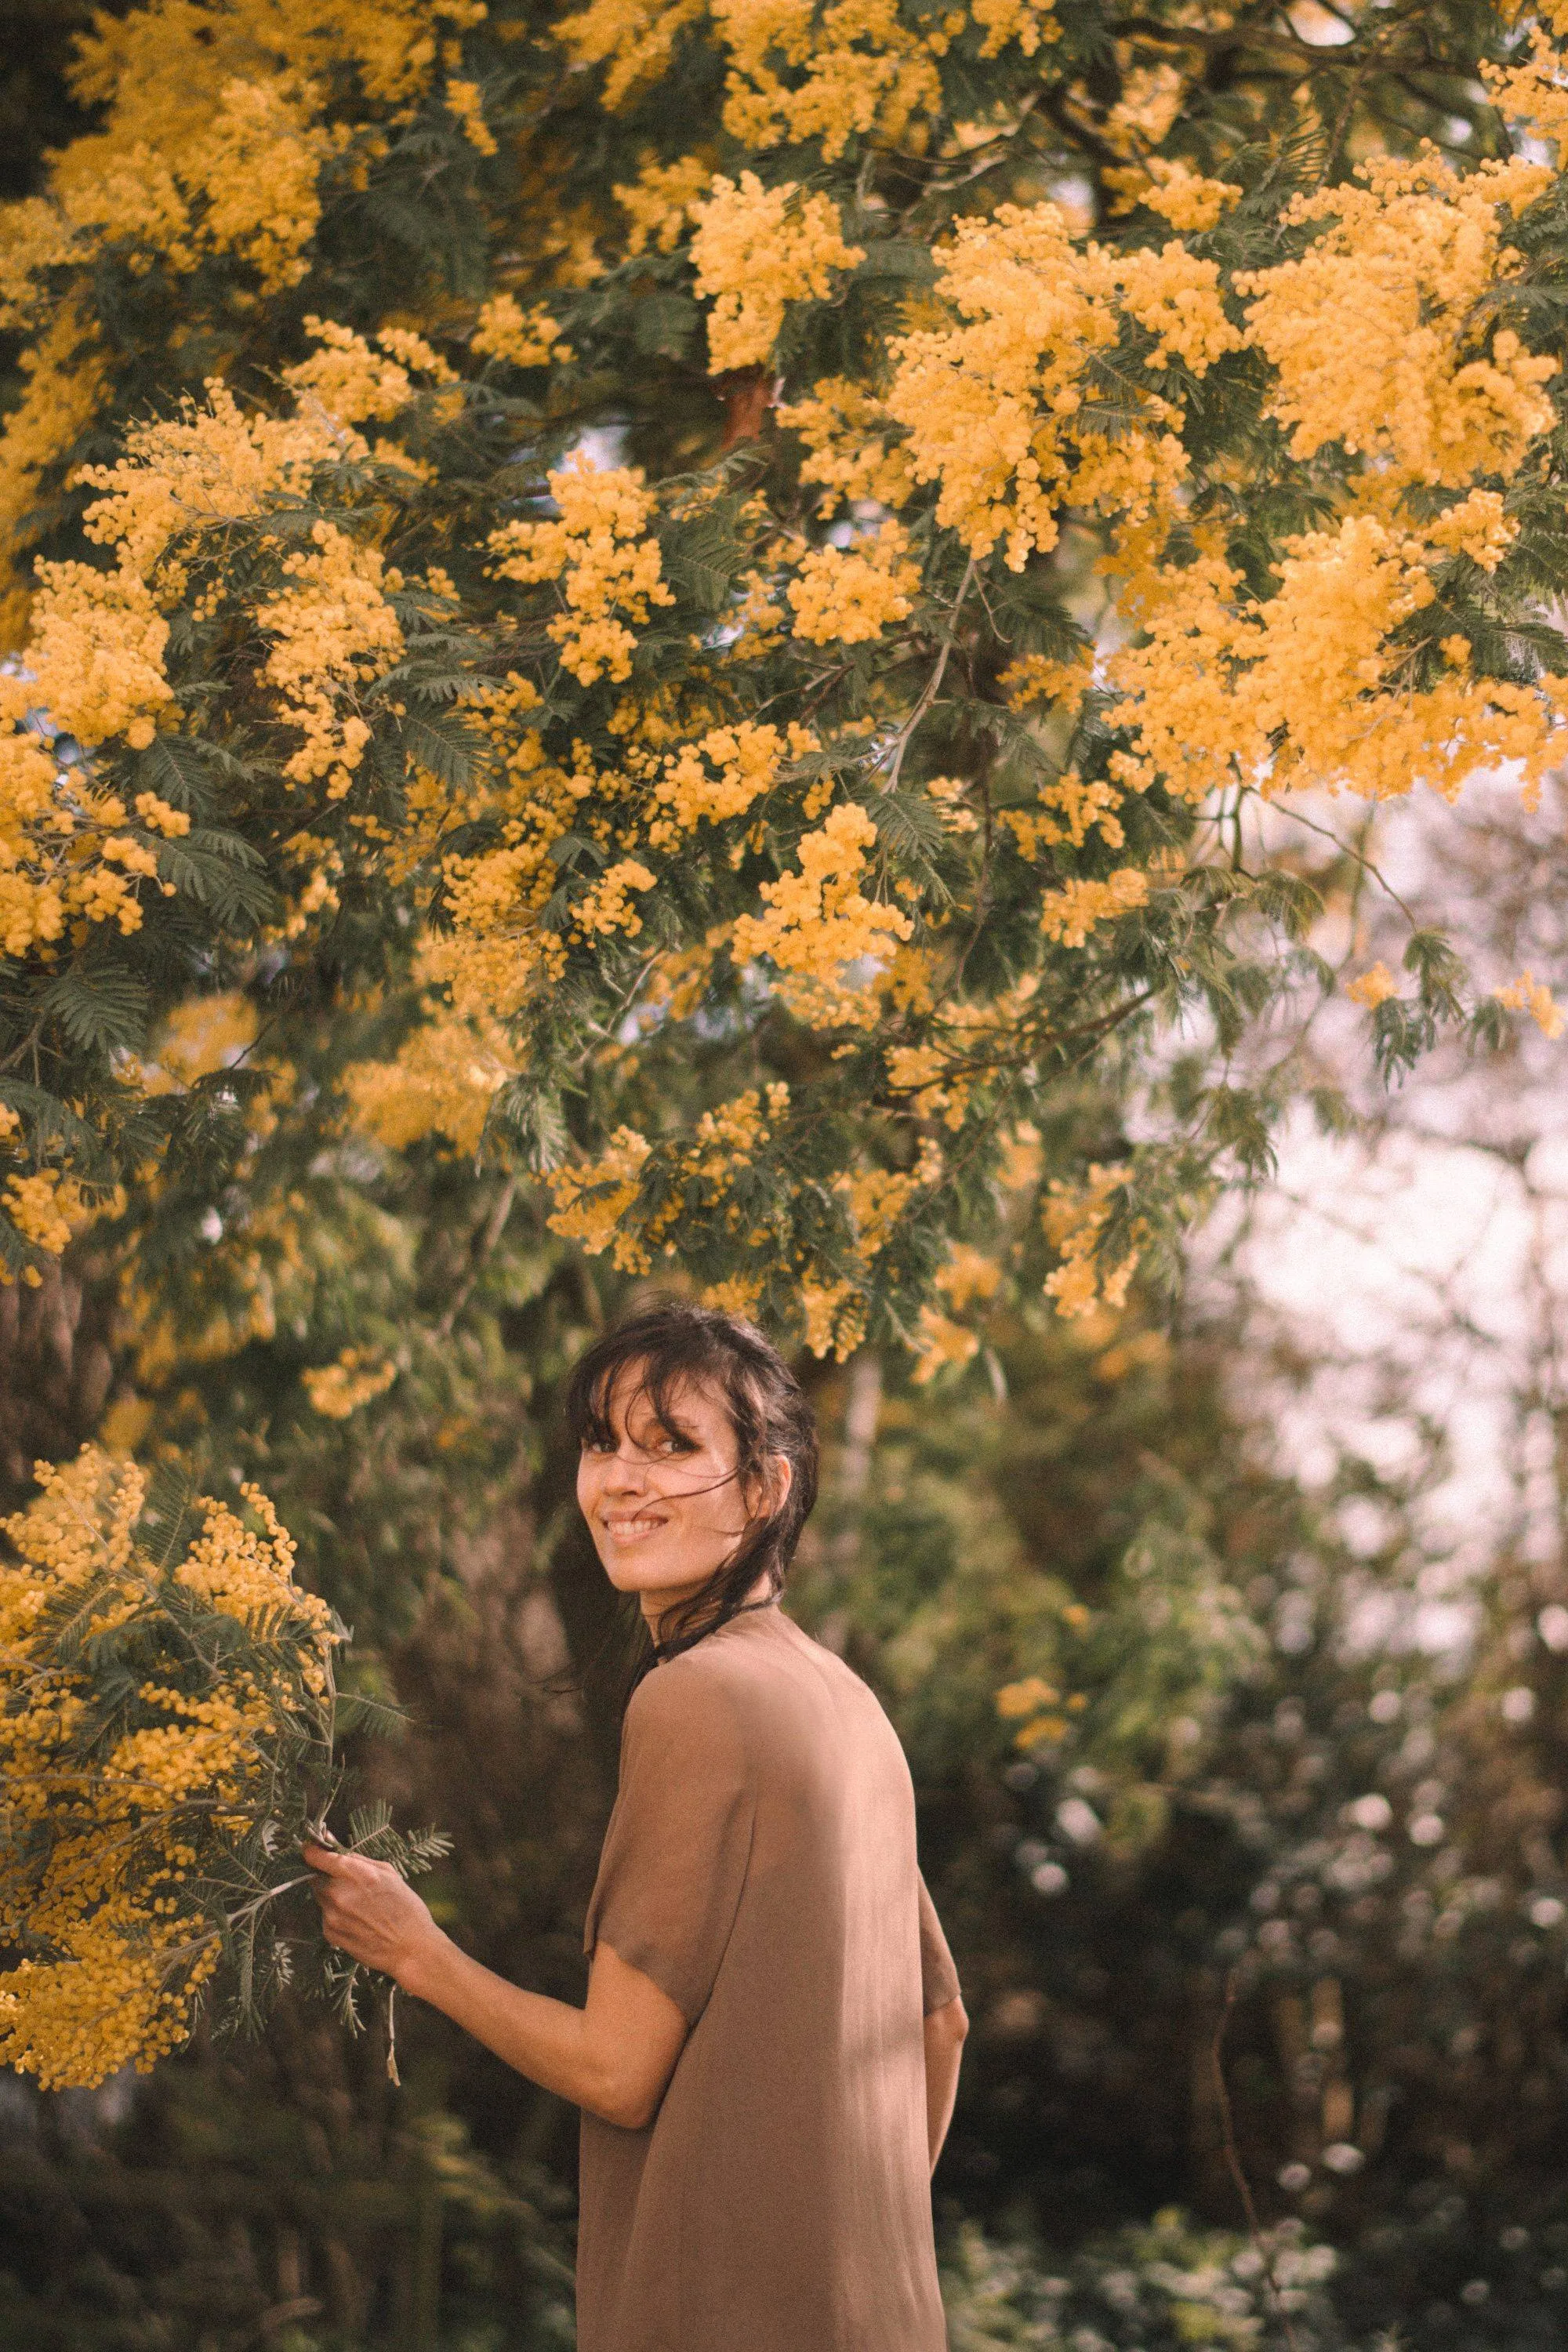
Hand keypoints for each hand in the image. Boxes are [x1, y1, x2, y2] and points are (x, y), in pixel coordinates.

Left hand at [302, 1844, 447, 1990]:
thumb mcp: (388, 1873)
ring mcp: (332, 1916)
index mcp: (356, 1874)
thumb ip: (357, 1858)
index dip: (312, 1851)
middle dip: (328, 1877)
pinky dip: (337, 1915)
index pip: (316, 1857)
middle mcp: (339, 1894)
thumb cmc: (405, 1907)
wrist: (410, 1948)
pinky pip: (326, 1916)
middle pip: (316, 1877)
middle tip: (350, 1884)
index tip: (313, 1849)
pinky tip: (358, 1921)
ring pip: (321, 1897)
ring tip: (359, 1906)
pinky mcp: (330, 1934)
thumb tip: (330, 1841)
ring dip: (333, 1896)